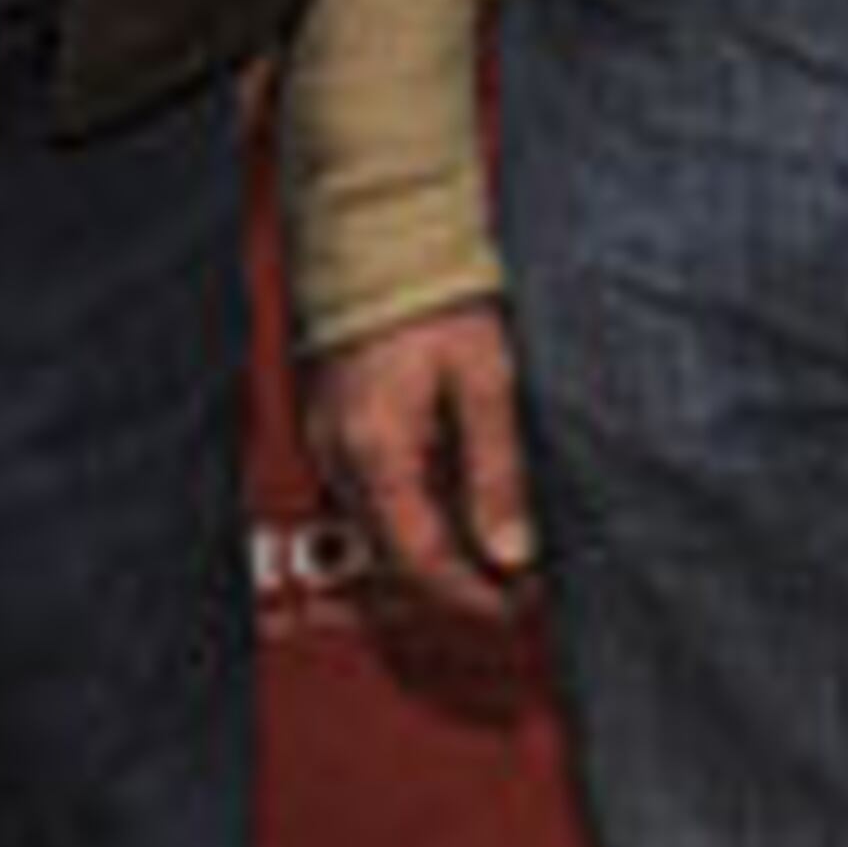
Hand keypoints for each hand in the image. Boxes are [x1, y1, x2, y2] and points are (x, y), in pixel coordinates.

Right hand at [306, 301, 538, 627]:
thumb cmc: (433, 298)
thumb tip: (512, 551)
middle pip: (396, 556)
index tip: (517, 607)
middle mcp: (341, 458)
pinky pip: (369, 498)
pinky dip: (412, 517)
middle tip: (518, 589)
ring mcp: (330, 445)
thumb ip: (496, 472)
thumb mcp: (484, 382)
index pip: (421, 560)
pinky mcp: (332, 431)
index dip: (470, 596)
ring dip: (435, 553)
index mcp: (378, 452)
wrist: (380, 239)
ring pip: (380, 531)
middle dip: (456, 582)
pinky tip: (455, 510)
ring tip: (497, 554)